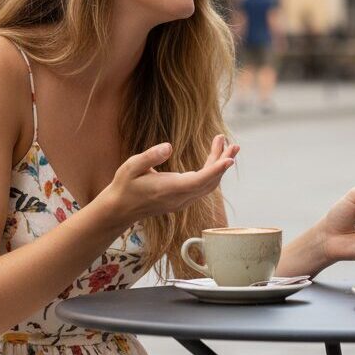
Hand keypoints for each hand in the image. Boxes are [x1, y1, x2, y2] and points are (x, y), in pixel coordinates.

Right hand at [100, 134, 237, 226]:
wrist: (120, 209)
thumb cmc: (125, 185)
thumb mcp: (131, 167)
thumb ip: (150, 157)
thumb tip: (169, 146)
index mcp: (169, 189)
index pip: (199, 181)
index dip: (216, 170)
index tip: (230, 160)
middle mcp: (180, 198)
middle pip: (209, 182)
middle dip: (224, 163)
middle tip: (234, 145)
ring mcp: (183, 201)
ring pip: (208, 184)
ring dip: (220, 166)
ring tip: (227, 146)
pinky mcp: (183, 199)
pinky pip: (203, 186)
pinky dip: (212, 171)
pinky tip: (215, 157)